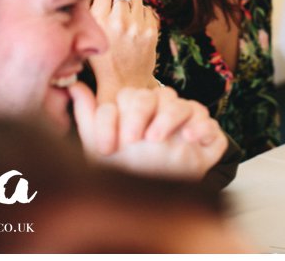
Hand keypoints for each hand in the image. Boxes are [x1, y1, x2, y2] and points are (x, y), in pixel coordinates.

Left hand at [70, 83, 225, 179]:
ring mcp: (187, 121)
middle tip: (132, 140)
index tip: (107, 147)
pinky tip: (188, 138)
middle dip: (139, 115)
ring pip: (182, 104)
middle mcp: (162, 110)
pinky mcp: (208, 135)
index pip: (127, 97)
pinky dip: (200, 127)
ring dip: (168, 118)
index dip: (115, 118)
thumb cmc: (129, 170)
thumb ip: (88, 118)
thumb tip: (74, 87)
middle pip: (155, 95)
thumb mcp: (100, 149)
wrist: (161, 198)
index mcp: (137, 109)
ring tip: (157, 139)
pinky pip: (209, 123)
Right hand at [87, 0, 160, 101]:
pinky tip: (137, 24)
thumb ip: (91, 13)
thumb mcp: (88, 35)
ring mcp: (136, 25)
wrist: (123, 83)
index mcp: (97, 20)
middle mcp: (116, 20)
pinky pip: (149, 9)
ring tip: (128, 13)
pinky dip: (144, 13)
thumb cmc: (102, 61)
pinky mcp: (151, 31)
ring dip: (133, 1)